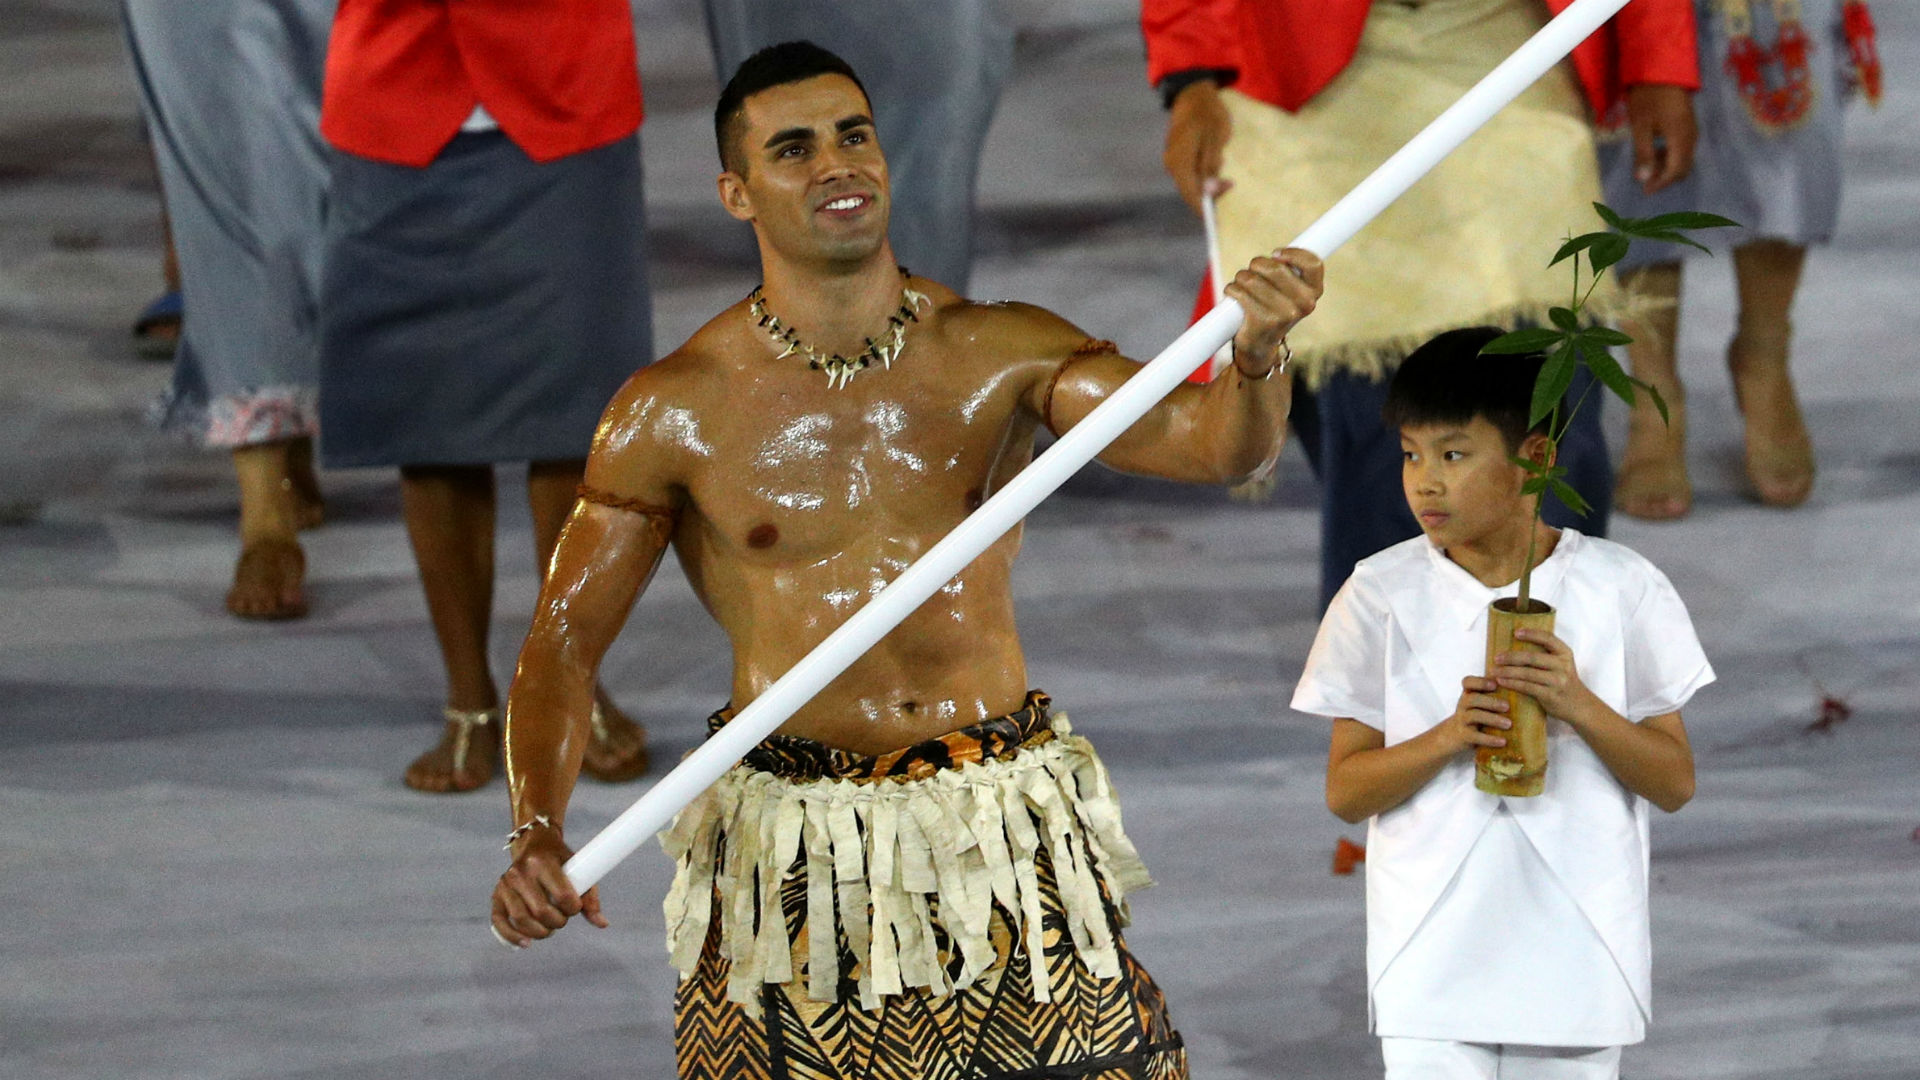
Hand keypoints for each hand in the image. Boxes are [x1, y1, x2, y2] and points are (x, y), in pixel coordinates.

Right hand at [490, 829, 607, 947]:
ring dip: (539, 932)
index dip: (574, 908)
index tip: (575, 908)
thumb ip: (590, 897)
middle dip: (557, 922)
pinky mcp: (496, 896)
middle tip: (562, 919)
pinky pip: (499, 922)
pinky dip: (512, 937)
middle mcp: (520, 872)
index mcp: (542, 862)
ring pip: (521, 919)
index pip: (563, 896)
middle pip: (541, 911)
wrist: (535, 844)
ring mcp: (505, 884)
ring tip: (549, 929)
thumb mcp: (578, 868)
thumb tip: (602, 923)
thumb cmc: (560, 860)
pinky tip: (526, 943)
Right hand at [1163, 80, 1232, 214]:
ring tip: (1225, 179)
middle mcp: (1172, 164)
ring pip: (1190, 183)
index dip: (1205, 209)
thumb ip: (1210, 165)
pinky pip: (1190, 174)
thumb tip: (1209, 192)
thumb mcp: (1215, 137)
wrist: (1194, 93)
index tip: (1219, 219)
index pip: (1191, 194)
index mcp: (1179, 161)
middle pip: (1190, 191)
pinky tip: (1216, 171)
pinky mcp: (1177, 156)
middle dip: (1209, 196)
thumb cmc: (1208, 113)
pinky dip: (1203, 177)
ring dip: (1207, 186)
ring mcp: (1173, 160)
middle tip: (1230, 186)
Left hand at [1225, 249, 1322, 373]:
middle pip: (1274, 267)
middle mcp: (1304, 304)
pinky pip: (1239, 292)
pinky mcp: (1263, 321)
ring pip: (1252, 278)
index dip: (1292, 253)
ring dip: (1241, 278)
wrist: (1261, 345)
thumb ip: (1289, 270)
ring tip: (1242, 287)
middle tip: (1252, 273)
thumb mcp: (1290, 291)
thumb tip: (1275, 256)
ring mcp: (1285, 314)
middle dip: (1256, 265)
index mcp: (1314, 292)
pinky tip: (1234, 295)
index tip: (1275, 254)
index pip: (1312, 263)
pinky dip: (1232, 290)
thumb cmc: (1273, 309)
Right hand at [1433, 676, 1512, 754]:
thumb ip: (1495, 695)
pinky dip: (1489, 739)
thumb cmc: (1475, 716)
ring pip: (1474, 716)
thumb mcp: (1480, 703)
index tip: (1495, 684)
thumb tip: (1525, 691)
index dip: (1480, 682)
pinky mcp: (1463, 736)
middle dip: (1491, 702)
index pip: (1468, 682)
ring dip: (1492, 719)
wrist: (1454, 736)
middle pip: (1473, 699)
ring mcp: (1462, 720)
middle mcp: (1463, 705)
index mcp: (1468, 694)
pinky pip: (1475, 736)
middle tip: (1507, 707)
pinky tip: (1503, 742)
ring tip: (1508, 724)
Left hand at [1490, 628, 1602, 724]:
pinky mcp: (1551, 695)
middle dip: (1511, 657)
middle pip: (1532, 657)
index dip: (1532, 634)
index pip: (1548, 638)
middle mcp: (1563, 665)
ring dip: (1507, 671)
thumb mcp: (1561, 664)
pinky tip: (1501, 681)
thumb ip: (1546, 655)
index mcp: (1565, 653)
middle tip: (1496, 657)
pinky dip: (1512, 683)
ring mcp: (1557, 681)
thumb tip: (1515, 644)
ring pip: (1527, 673)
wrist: (1580, 705)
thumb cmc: (1563, 682)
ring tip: (1494, 670)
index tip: (1515, 633)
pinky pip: (1527, 687)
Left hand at [1624, 84, 1696, 193]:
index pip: (1675, 170)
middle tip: (1645, 181)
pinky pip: (1684, 148)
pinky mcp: (1689, 125)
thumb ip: (1643, 153)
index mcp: (1681, 138)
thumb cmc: (1648, 97)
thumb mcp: (1640, 126)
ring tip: (1646, 166)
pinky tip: (1655, 152)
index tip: (1645, 191)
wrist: (1662, 69)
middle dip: (1665, 178)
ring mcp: (1692, 130)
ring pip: (1684, 158)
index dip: (1661, 183)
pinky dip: (1670, 156)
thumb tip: (1644, 179)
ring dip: (1667, 167)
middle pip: (1683, 167)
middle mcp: (1691, 136)